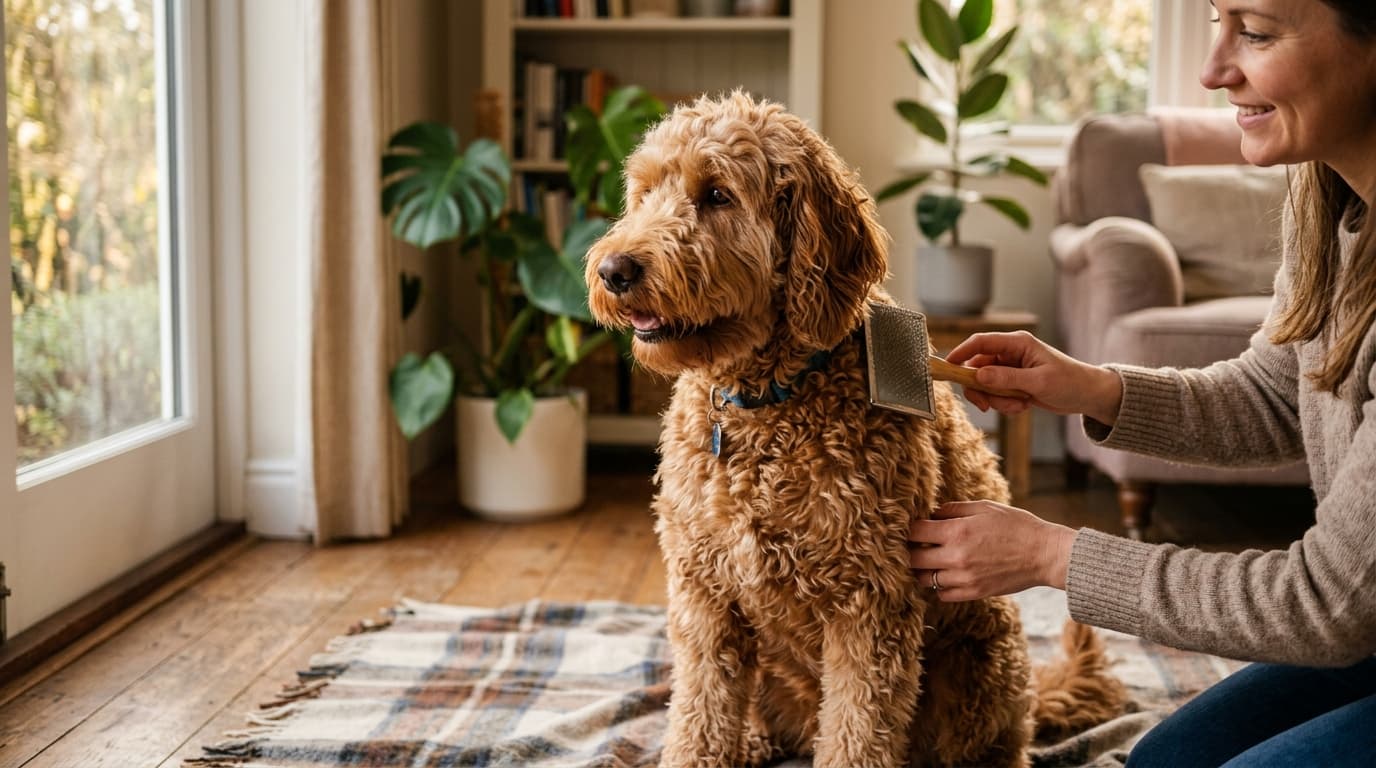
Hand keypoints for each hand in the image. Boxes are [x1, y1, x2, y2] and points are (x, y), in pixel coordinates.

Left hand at [908, 500, 1076, 601]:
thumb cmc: (1017, 526)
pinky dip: (940, 586)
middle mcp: (956, 557)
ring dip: (924, 569)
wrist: (1044, 555)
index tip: (913, 527)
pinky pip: (942, 595)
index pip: (915, 531)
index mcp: (957, 532)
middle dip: (911, 550)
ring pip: (925, 579)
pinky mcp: (974, 593)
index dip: (910, 528)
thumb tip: (932, 513)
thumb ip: (954, 509)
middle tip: (917, 545)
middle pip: (913, 558)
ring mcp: (964, 578)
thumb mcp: (985, 508)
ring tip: (932, 560)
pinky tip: (948, 574)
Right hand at [945, 331, 1122, 424]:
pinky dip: (1005, 404)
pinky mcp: (1013, 383)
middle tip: (986, 405)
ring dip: (997, 400)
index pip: (981, 342)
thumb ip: (1006, 379)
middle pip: (978, 367)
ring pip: (986, 384)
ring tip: (1019, 405)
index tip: (948, 367)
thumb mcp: (1038, 382)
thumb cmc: (1069, 382)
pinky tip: (1023, 406)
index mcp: (1018, 343)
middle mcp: (1011, 353)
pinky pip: (996, 394)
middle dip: (981, 388)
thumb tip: (978, 376)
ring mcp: (1011, 369)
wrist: (1087, 395)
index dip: (961, 352)